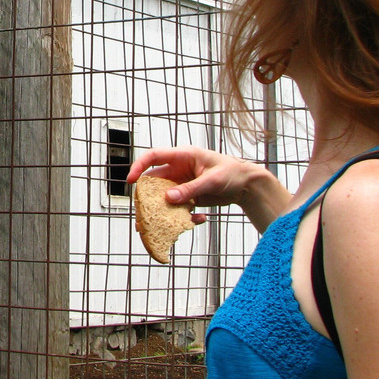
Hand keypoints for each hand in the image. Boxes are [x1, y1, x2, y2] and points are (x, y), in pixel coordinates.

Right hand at [127, 146, 289, 231]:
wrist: (247, 185)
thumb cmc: (233, 173)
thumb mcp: (212, 180)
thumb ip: (190, 189)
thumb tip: (168, 197)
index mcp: (183, 156)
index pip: (154, 156)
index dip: (139, 166)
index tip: (131, 181)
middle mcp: (178, 170)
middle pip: (154, 181)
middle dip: (149, 196)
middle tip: (146, 211)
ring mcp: (182, 184)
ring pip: (163, 198)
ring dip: (166, 210)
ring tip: (170, 221)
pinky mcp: (188, 197)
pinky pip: (178, 208)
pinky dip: (183, 216)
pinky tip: (199, 218)